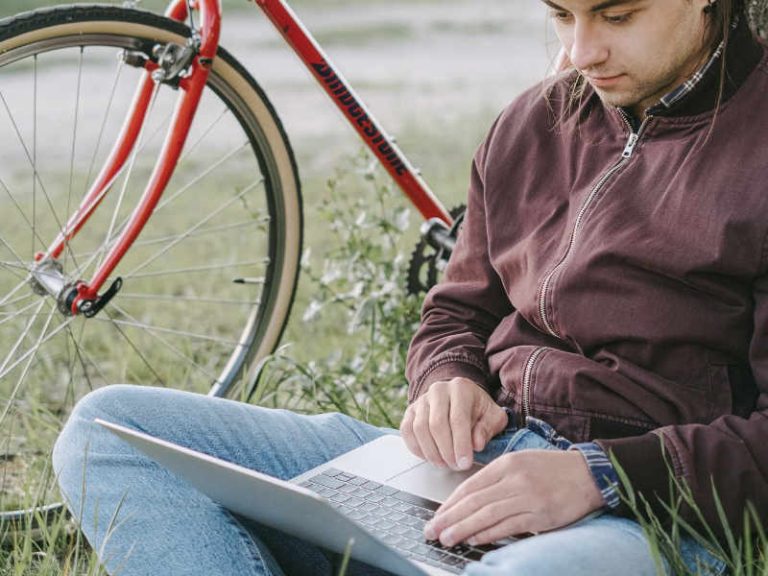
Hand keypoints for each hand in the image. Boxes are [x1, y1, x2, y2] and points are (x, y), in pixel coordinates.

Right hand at [400, 378, 506, 470]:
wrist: (462, 399)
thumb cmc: (479, 410)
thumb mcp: (493, 417)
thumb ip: (488, 428)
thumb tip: (476, 444)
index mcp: (460, 388)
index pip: (458, 418)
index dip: (461, 444)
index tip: (465, 463)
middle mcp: (438, 390)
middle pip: (436, 424)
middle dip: (446, 451)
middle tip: (455, 466)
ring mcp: (422, 400)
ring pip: (420, 428)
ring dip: (431, 452)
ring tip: (445, 464)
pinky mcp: (411, 410)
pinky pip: (407, 431)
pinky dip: (416, 448)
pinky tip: (430, 457)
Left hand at [423, 450, 604, 546]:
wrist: (588, 474)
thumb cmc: (551, 469)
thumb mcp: (520, 462)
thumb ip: (496, 479)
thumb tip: (468, 500)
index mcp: (506, 464)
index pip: (470, 485)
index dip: (450, 503)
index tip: (437, 515)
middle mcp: (514, 479)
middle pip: (474, 501)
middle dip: (450, 517)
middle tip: (432, 530)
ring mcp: (528, 498)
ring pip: (488, 515)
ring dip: (464, 528)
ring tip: (447, 538)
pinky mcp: (541, 515)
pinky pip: (509, 526)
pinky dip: (489, 534)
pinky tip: (474, 539)